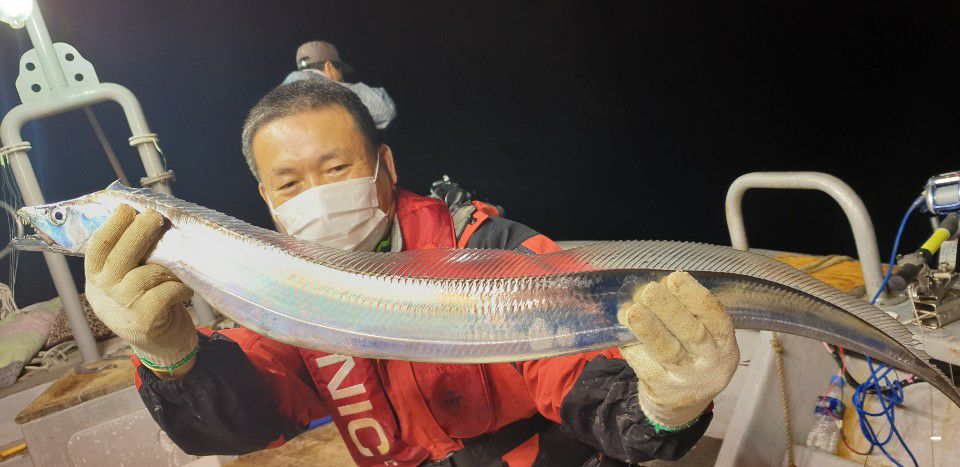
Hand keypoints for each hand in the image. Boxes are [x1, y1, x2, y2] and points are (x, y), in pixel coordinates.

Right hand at [84, 204, 196, 377]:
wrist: (161, 348)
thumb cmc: (146, 304)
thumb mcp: (126, 282)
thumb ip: (127, 259)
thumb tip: (141, 218)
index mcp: (96, 280)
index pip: (97, 248)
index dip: (112, 226)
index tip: (128, 209)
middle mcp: (104, 293)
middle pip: (120, 255)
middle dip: (140, 232)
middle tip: (156, 217)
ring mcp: (124, 307)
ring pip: (147, 273)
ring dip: (168, 267)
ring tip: (178, 269)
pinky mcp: (146, 320)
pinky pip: (166, 291)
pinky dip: (180, 287)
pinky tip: (185, 290)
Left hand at [618, 271, 739, 429]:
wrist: (684, 403)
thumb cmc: (693, 355)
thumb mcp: (706, 337)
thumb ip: (690, 313)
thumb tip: (660, 283)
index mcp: (724, 344)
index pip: (716, 318)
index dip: (695, 297)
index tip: (675, 277)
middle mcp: (710, 363)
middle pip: (692, 334)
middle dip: (670, 310)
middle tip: (650, 290)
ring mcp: (685, 379)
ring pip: (667, 352)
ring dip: (648, 329)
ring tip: (633, 311)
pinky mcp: (661, 389)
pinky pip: (644, 364)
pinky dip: (632, 345)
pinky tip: (624, 330)